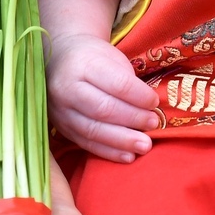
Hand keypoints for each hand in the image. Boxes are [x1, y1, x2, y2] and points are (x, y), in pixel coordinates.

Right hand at [47, 31, 158, 161]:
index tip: (155, 102)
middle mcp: (67, 88)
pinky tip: (128, 156)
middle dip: (133, 119)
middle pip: (104, 109)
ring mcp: (61, 111)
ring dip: (123, 141)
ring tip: (144, 145)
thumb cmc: (93, 59)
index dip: (139, 96)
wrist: (59, 61)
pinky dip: (109, 152)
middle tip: (153, 124)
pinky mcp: (61, 128)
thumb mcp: (111, 58)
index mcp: (83, 64)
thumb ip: (127, 81)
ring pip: (94, 130)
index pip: (116, 84)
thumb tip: (150, 108)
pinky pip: (86, 143)